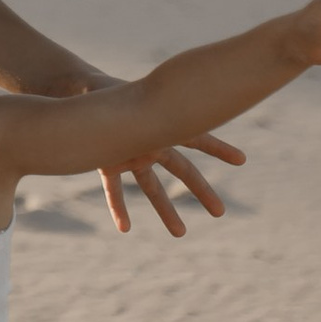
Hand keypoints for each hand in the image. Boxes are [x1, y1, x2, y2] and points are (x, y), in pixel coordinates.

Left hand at [59, 69, 240, 237]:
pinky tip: (124, 228)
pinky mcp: (109, 164)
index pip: (195, 136)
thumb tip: (97, 89)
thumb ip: (110, 95)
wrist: (80, 94)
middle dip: (201, 191)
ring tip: (180, 233)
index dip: (217, 147)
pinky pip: (115, 190)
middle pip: (182, 171)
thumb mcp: (109, 90)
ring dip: (165, 210)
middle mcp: (150, 143)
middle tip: (220, 212)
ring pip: (152, 188)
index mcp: (158, 124)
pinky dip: (117, 208)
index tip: (240, 159)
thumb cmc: (101, 88)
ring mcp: (131, 156)